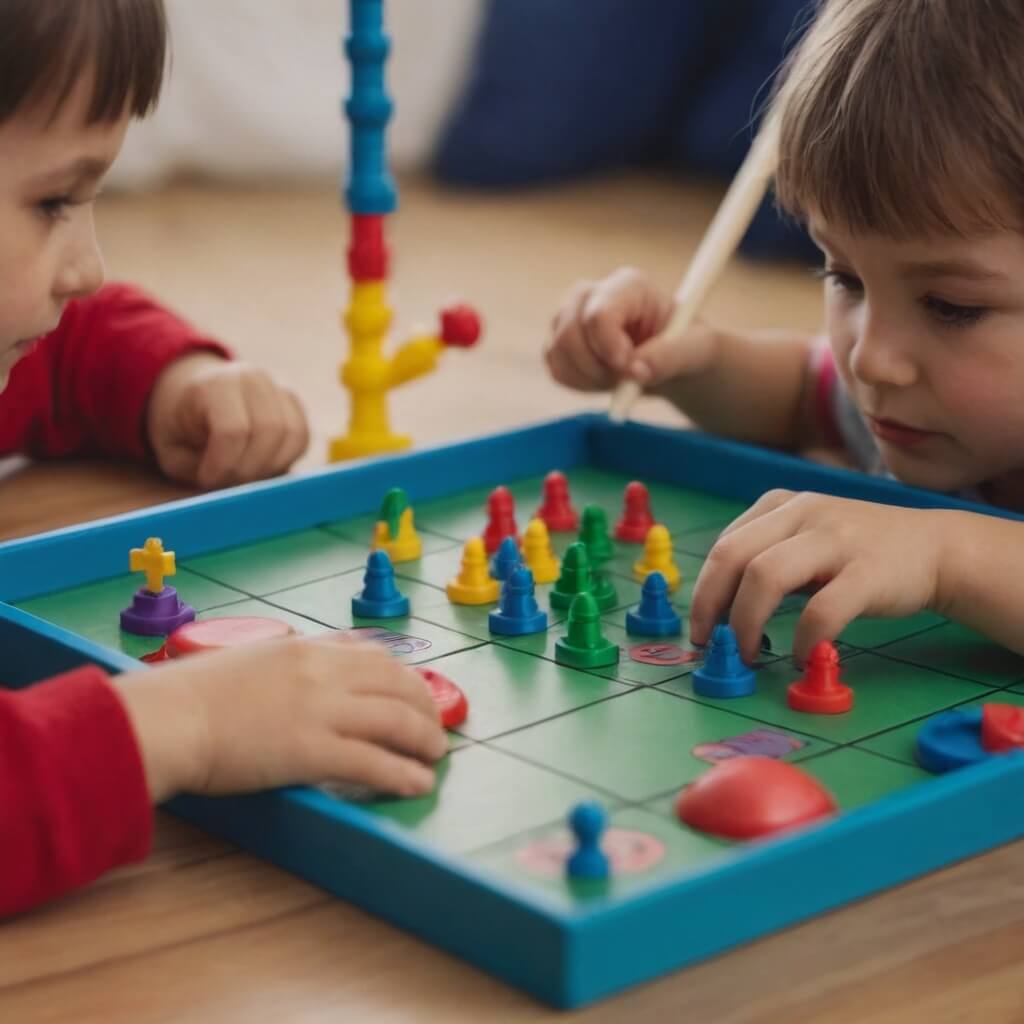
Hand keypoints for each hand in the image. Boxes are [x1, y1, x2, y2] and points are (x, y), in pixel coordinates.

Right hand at [113, 633, 447, 803]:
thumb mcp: (252, 661)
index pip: (375, 657)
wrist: (170, 718)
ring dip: (425, 739)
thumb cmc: (194, 695)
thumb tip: (303, 677)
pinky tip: (417, 783)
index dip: (405, 678)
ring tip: (437, 756)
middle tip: (435, 729)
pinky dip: (403, 773)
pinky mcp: (313, 751)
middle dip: (425, 707)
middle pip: (397, 685)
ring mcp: (321, 711)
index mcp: (309, 650)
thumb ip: (287, 666)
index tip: (417, 694)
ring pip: (396, 720)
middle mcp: (324, 673)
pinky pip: (374, 762)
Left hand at [146, 353, 308, 487]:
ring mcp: (278, 388)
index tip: (208, 479)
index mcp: (215, 385)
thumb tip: (230, 492)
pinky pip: (302, 437)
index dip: (224, 464)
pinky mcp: (294, 403)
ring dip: (271, 466)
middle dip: (251, 469)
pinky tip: (262, 465)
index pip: (233, 429)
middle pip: (270, 431)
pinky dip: (286, 459)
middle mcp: (253, 380)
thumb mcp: (170, 450)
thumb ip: (195, 470)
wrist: (191, 393)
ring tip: (245, 474)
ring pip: (293, 435)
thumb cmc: (179, 427)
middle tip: (230, 482)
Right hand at [544, 267, 718, 391]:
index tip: (632, 371)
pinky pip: (556, 369)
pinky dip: (579, 384)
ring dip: (590, 378)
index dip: (609, 347)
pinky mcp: (560, 341)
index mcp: (628, 286)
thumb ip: (672, 356)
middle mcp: (591, 295)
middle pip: (569, 333)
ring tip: (622, 380)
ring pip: (558, 352)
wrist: (672, 359)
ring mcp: (570, 316)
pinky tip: (605, 381)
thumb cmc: (688, 347)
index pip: (599, 314)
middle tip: (628, 382)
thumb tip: (640, 372)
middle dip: (597, 367)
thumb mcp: (698, 349)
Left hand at [690, 490, 952, 663]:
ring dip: (746, 622)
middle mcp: (802, 512)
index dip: (703, 592)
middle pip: (733, 556)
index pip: (724, 547)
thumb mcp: (804, 539)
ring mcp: (835, 538)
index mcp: (780, 505)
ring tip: (749, 654)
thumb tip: (716, 613)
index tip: (700, 628)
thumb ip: (764, 561)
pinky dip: (803, 639)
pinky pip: (821, 610)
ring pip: (766, 576)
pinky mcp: (868, 571)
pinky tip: (802, 657)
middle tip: (712, 645)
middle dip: (711, 605)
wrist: (935, 548)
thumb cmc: (855, 553)